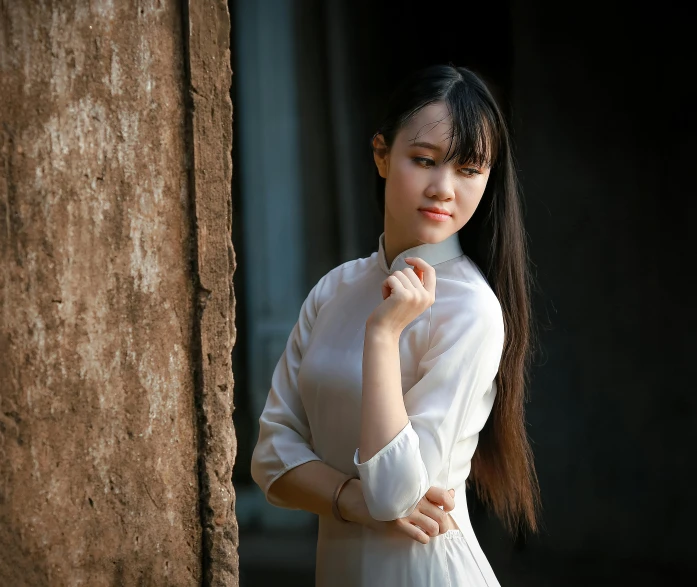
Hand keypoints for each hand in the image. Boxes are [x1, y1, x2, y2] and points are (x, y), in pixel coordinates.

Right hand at [339, 480, 454, 543]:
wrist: (363, 498)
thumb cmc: (390, 492)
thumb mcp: (410, 487)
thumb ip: (431, 491)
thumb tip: (451, 493)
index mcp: (419, 487)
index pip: (444, 497)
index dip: (449, 505)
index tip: (444, 508)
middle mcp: (415, 499)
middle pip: (442, 516)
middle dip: (444, 524)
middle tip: (438, 525)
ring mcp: (407, 512)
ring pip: (434, 528)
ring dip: (434, 532)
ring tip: (428, 530)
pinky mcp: (398, 524)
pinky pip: (421, 536)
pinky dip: (424, 538)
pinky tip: (419, 534)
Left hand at [366, 257, 435, 335]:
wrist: (384, 331)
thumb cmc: (395, 313)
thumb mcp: (412, 298)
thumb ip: (416, 283)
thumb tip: (415, 265)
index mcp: (430, 297)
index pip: (430, 271)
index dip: (419, 262)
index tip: (408, 260)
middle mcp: (425, 296)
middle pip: (409, 271)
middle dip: (398, 279)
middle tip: (395, 295)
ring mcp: (415, 296)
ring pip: (399, 273)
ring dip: (390, 283)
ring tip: (390, 298)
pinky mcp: (402, 295)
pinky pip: (390, 279)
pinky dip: (384, 286)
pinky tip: (385, 298)